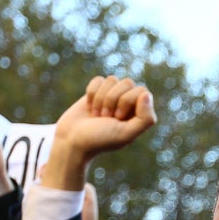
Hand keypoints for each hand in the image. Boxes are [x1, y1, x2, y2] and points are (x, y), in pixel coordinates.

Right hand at [39, 76, 155, 190]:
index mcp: (139, 113)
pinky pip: (99, 80)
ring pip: (112, 79)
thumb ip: (145, 119)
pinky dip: (91, 93)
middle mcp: (128, 102)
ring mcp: (112, 95)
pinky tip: (89, 108)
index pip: (142, 91)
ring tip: (97, 115)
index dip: (127, 101)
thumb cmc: (99, 140)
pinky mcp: (97, 91)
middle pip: (127, 82)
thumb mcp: (125, 134)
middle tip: (105, 118)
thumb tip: (146, 94)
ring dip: (101, 98)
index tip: (117, 118)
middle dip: (112, 99)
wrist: (72, 140)